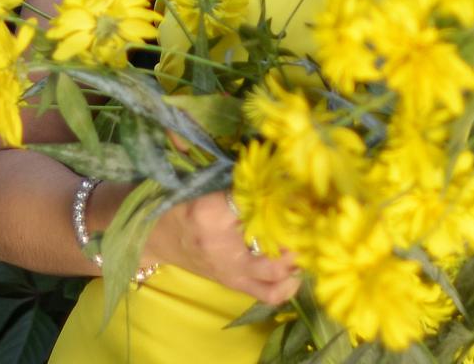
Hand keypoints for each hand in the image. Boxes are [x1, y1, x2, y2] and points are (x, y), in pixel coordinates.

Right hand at [146, 190, 300, 305]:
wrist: (159, 237)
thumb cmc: (185, 206)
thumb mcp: (208, 188)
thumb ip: (244, 188)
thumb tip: (287, 180)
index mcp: (211, 214)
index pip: (258, 204)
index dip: (286, 198)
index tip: (304, 191)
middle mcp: (222, 248)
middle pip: (275, 246)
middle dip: (299, 236)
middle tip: (313, 221)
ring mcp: (230, 272)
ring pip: (277, 276)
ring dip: (298, 260)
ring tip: (307, 243)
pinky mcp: (235, 284)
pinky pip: (270, 293)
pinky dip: (289, 282)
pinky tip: (297, 265)